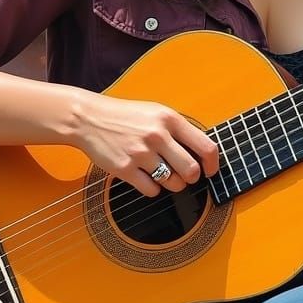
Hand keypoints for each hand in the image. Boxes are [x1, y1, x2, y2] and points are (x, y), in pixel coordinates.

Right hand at [71, 92, 219, 196]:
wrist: (89, 119)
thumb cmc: (126, 116)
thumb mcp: (157, 112)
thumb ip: (179, 129)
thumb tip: (203, 153)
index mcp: (169, 119)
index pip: (205, 147)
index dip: (213, 164)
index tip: (211, 171)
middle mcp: (157, 135)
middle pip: (191, 170)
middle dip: (191, 178)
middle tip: (184, 175)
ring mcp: (140, 153)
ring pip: (172, 183)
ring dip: (172, 184)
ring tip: (162, 173)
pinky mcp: (125, 169)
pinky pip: (152, 190)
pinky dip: (152, 189)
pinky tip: (145, 177)